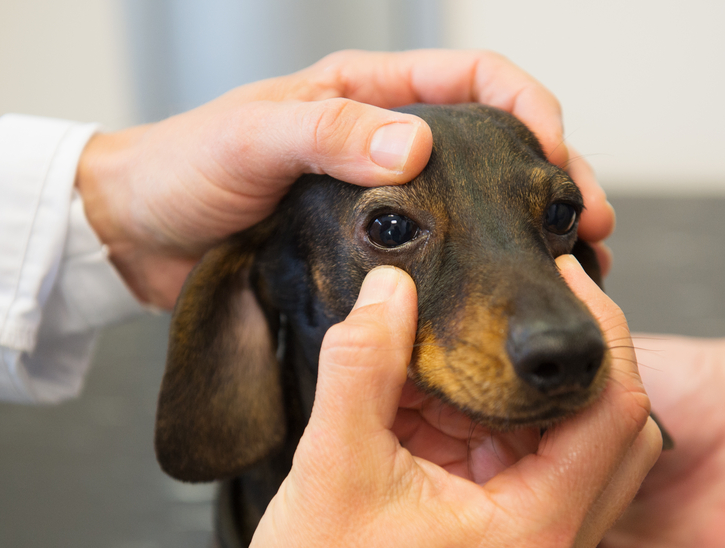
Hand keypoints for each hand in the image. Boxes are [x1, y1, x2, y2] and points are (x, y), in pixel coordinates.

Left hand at [74, 49, 614, 307]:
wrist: (136, 238)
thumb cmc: (182, 172)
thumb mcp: (252, 141)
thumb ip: (328, 134)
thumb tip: (417, 144)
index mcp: (363, 95)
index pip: (471, 78)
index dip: (526, 104)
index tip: (555, 151)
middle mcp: (382, 141)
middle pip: (496, 144)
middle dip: (553, 174)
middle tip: (588, 222)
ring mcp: (383, 199)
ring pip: (480, 202)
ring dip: (530, 226)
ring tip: (574, 261)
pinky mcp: (371, 249)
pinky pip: (445, 249)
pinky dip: (485, 266)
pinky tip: (509, 292)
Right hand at [229, 256, 660, 547]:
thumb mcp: (333, 468)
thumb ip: (362, 366)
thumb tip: (389, 289)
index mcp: (536, 527)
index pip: (617, 407)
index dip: (600, 330)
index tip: (561, 277)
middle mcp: (552, 544)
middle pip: (609, 425)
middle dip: (566, 361)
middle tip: (521, 308)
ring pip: (566, 446)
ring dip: (518, 396)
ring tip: (453, 360)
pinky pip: (522, 469)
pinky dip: (488, 428)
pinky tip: (429, 410)